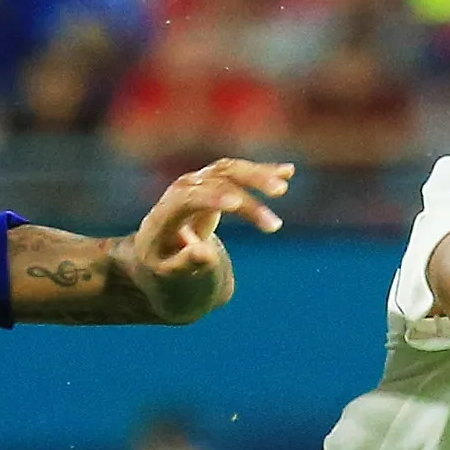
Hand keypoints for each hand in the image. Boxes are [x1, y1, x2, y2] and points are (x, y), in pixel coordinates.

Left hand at [124, 158, 292, 320]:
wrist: (161, 266)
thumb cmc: (165, 277)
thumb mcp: (171, 279)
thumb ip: (184, 264)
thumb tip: (204, 252)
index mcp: (162, 218)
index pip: (187, 199)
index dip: (211, 198)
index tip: (237, 204)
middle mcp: (178, 193)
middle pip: (213, 182)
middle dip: (245, 198)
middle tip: (275, 217)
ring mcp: (195, 185)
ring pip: (228, 172)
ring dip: (257, 177)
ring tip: (283, 187)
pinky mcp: (210, 185)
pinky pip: (236, 174)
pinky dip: (260, 173)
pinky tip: (288, 171)